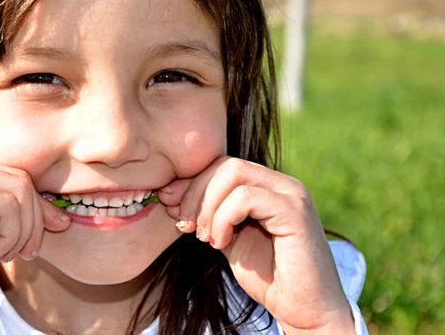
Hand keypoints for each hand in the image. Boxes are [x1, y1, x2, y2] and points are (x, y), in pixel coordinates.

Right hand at [0, 154, 70, 334]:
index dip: (38, 205)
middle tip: (28, 251)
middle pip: (22, 181)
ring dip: (22, 231)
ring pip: (20, 192)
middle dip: (35, 220)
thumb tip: (59, 215)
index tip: (53, 229)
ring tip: (4, 254)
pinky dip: (10, 235)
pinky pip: (9, 207)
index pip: (15, 176)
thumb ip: (8, 214)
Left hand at [159, 156, 354, 334]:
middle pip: (226, 164)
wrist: (303, 309)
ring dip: (208, 206)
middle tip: (183, 224)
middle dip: (195, 192)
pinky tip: (220, 243)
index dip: (192, 183)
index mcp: (268, 186)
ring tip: (204, 237)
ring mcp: (291, 194)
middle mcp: (281, 183)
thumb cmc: (267, 276)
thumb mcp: (226, 238)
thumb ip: (206, 215)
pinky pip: (246, 198)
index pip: (222, 165)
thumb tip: (170, 193)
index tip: (172, 208)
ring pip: (234, 173)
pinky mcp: (295, 211)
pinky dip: (223, 219)